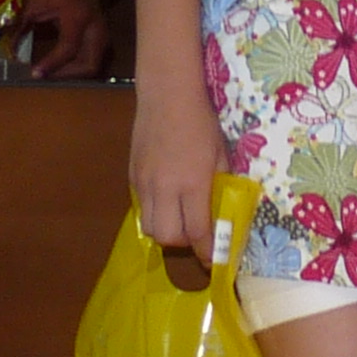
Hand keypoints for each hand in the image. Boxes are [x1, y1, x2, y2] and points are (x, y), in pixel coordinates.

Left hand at [10, 0, 109, 80]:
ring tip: (51, 72)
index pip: (69, 49)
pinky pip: (92, 57)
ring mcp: (101, 33)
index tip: (34, 73)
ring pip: (94, 63)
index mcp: (79, 17)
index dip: (52, 64)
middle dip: (68, 75)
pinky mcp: (99, 36)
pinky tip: (59, 64)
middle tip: (45, 75)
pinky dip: (77, 65)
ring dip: (74, 72)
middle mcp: (96, 28)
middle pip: (91, 65)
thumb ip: (21, 25)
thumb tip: (6, 49)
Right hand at [128, 87, 222, 256]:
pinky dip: (156, 213)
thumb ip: (222, 184)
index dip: (207, 250)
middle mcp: (163, 188)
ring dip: (166, 231)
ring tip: (181, 219)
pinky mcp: (132, 176)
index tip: (215, 260)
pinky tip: (168, 200)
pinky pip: (142, 208)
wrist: (167, 95)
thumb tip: (224, 210)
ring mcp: (144, 183)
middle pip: (167, 237)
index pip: (196, 231)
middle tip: (198, 235)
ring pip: (149, 226)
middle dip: (184, 243)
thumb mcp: (222, 154)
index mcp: (191, 183)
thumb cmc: (201, 121)